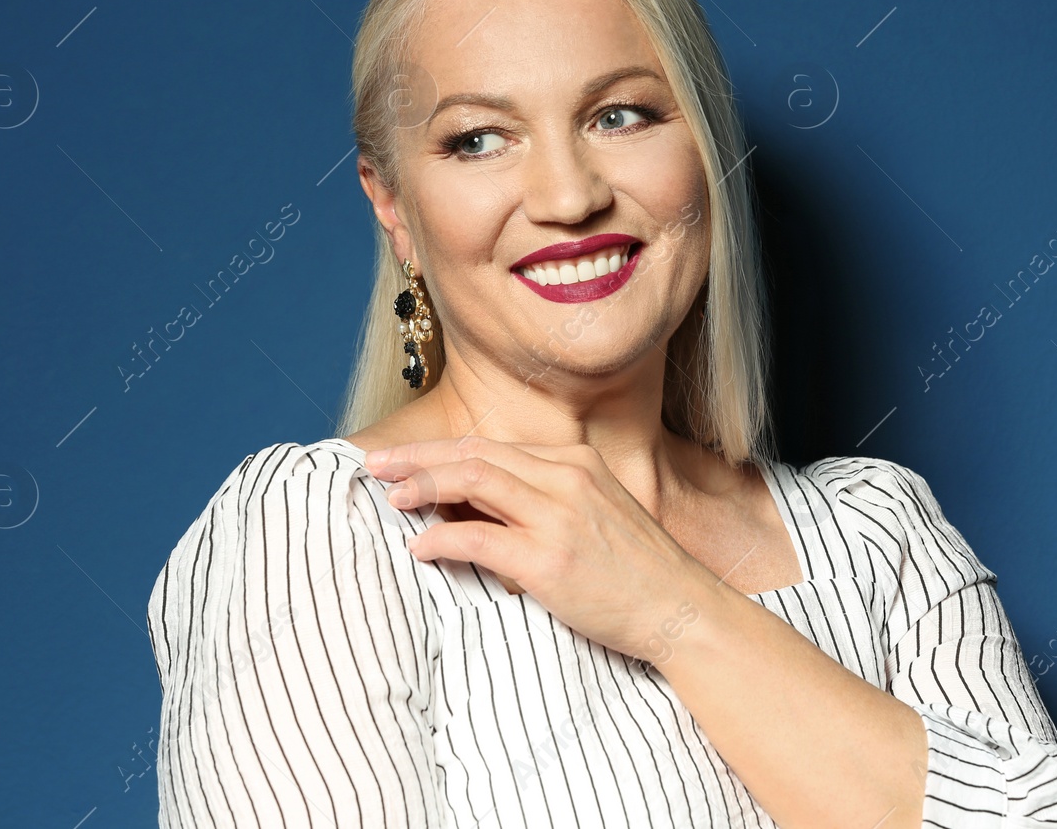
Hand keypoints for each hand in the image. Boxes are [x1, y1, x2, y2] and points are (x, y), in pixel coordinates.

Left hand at [364, 435, 712, 662]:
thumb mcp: (595, 514)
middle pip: (474, 454)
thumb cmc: (635, 571)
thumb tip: (472, 506)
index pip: (491, 446)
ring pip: (473, 483)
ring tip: (391, 499)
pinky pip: (479, 540)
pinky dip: (442, 540)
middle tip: (375, 467)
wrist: (681, 609)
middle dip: (417, 458)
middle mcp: (567, 479)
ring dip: (423, 487)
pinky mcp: (550, 561)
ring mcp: (560, 518)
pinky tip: (420, 548)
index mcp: (576, 463)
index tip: (400, 459)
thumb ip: (543, 500)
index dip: (437, 451)